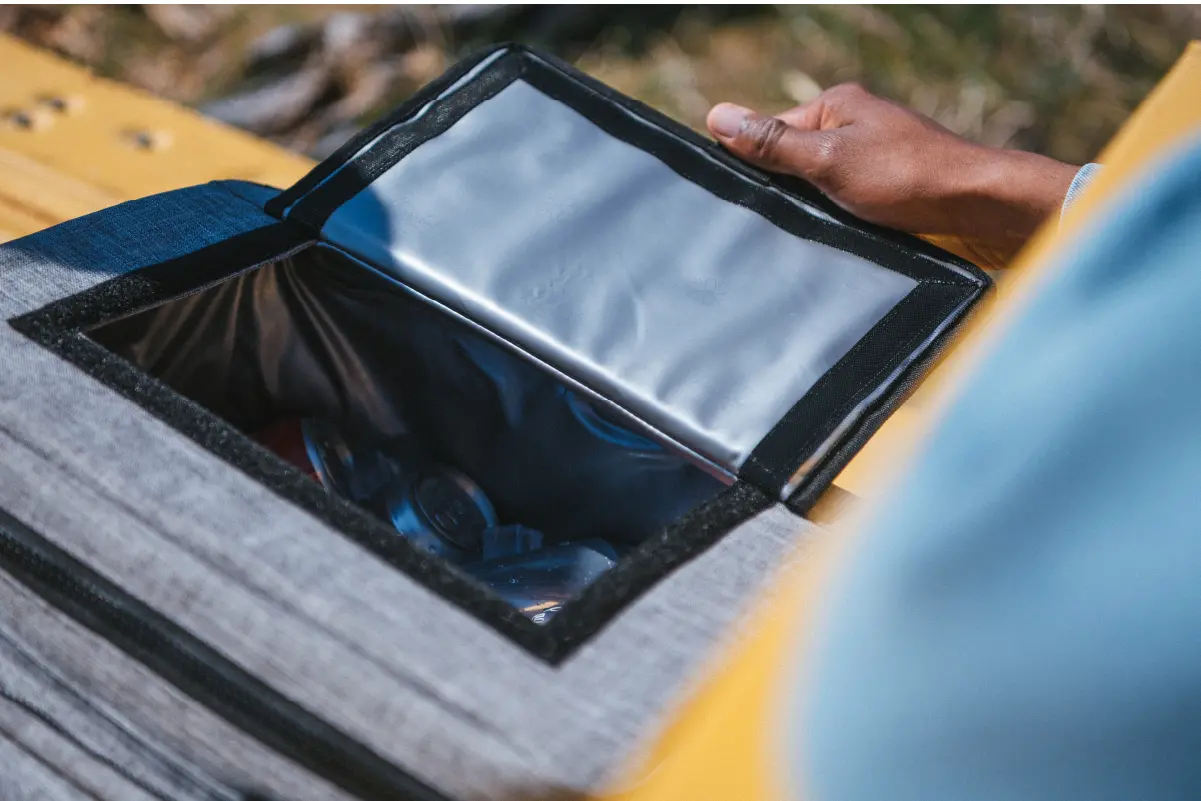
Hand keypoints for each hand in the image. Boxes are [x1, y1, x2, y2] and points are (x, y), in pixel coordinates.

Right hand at [706, 84, 1078, 263]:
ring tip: (815, 228)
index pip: (773, 132)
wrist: (977, 205)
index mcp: (837, 104)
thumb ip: (773, 144)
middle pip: (796, 159)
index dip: (757, 167)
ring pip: (821, 183)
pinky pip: (845, 198)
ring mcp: (875, 154)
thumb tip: (717, 116)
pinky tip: (840, 233)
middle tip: (779, 221)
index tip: (747, 201)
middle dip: (787, 190)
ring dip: (815, 207)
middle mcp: (856, 124)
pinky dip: (839, 215)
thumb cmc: (905, 176)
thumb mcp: (827, 160)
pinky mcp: (890, 185)